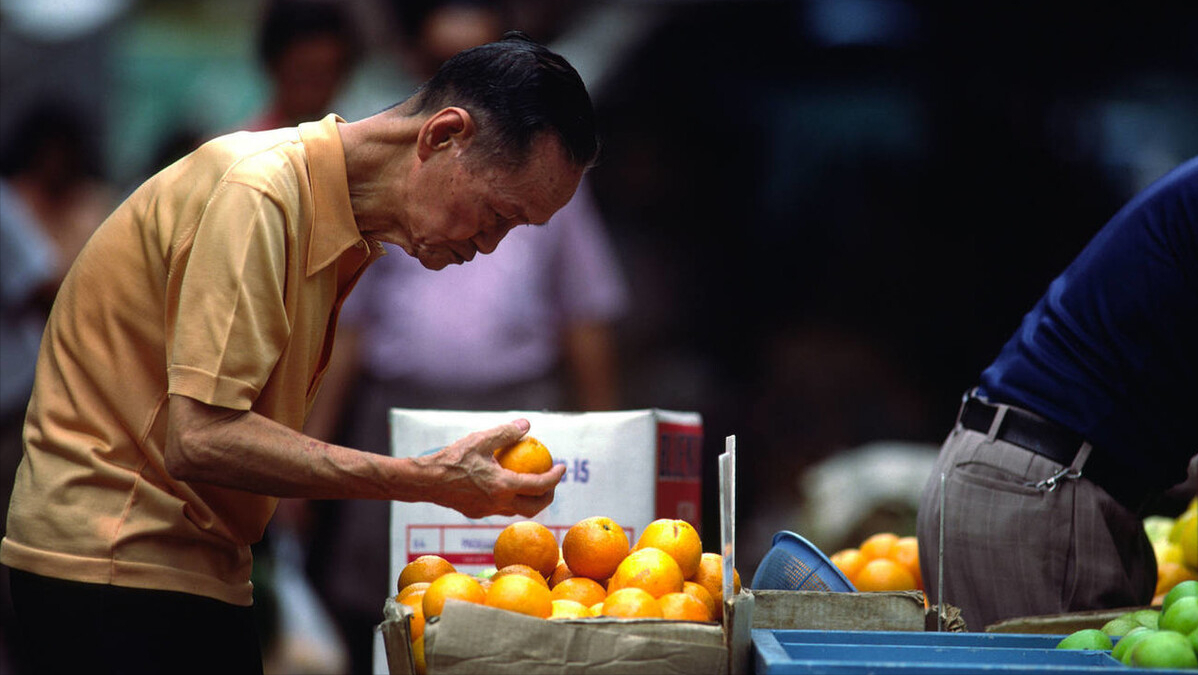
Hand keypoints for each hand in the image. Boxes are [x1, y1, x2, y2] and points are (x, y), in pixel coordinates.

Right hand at [413, 419, 566, 518]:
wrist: (425, 481)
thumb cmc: (452, 458)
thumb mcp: (480, 439)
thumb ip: (506, 432)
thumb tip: (527, 425)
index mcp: (503, 486)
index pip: (539, 485)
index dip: (555, 477)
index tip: (562, 467)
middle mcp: (498, 503)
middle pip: (534, 507)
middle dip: (548, 496)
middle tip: (551, 481)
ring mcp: (487, 511)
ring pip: (517, 510)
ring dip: (529, 499)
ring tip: (532, 483)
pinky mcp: (476, 513)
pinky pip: (500, 509)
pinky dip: (510, 499)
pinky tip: (505, 485)